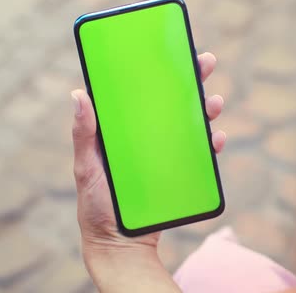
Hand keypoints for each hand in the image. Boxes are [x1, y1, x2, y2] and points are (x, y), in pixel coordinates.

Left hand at [71, 52, 224, 291]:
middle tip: (206, 64)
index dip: (155, 69)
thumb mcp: (86, 169)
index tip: (171, 51)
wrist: (121, 244)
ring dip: (205, 109)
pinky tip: (217, 138)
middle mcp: (144, 136)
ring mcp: (163, 153)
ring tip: (215, 103)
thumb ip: (84, 136)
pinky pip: (198, 153)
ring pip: (188, 123)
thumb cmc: (96, 207)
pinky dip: (210, 143)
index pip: (139, 92)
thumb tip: (78, 94)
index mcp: (121, 130)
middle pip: (169, 101)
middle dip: (190, 80)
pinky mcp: (178, 170)